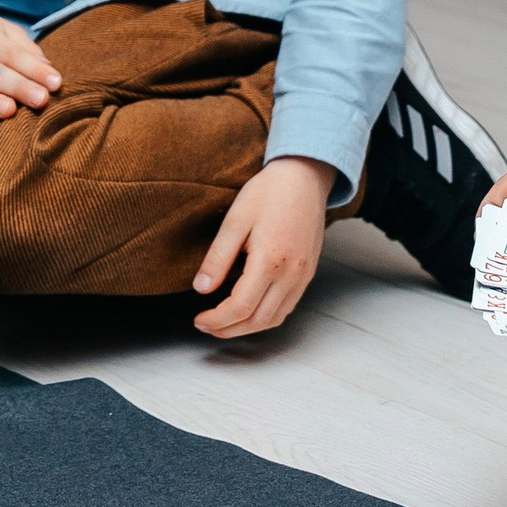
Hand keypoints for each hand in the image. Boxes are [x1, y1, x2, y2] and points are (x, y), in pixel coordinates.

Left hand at [192, 156, 329, 340]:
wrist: (305, 177)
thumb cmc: (270, 192)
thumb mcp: (235, 220)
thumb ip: (217, 258)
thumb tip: (201, 288)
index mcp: (271, 261)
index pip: (240, 307)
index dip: (217, 319)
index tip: (199, 319)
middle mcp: (291, 274)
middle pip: (258, 320)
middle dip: (229, 329)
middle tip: (206, 326)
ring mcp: (303, 276)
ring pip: (275, 319)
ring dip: (247, 328)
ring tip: (224, 324)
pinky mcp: (308, 273)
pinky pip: (287, 307)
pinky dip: (266, 318)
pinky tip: (250, 311)